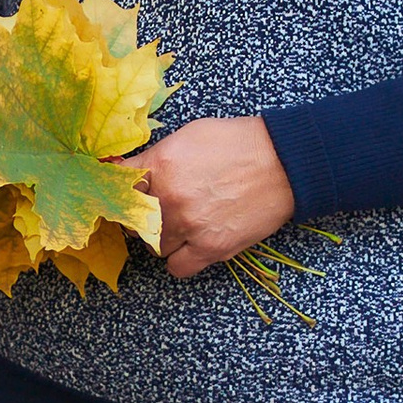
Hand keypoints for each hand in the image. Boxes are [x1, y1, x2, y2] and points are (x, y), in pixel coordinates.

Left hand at [135, 116, 292, 281]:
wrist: (283, 163)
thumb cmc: (239, 143)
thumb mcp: (190, 135)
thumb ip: (158, 156)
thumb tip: (130, 168)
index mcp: (161, 164)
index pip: (119, 184)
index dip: (121, 189)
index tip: (126, 192)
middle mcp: (169, 197)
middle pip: (133, 219)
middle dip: (143, 214)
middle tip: (160, 208)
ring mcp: (189, 226)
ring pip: (153, 246)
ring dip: (162, 237)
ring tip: (181, 225)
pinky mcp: (211, 248)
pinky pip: (176, 267)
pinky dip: (180, 259)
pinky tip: (190, 245)